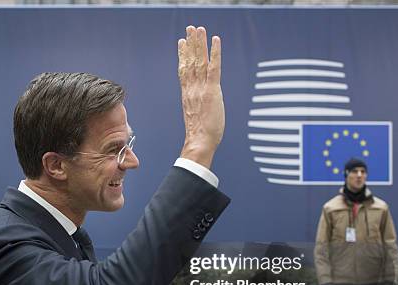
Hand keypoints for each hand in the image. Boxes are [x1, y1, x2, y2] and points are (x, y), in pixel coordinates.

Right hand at [178, 26, 224, 168]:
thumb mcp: (196, 116)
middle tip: (190, 28)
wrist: (199, 142)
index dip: (182, 55)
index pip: (184, 70)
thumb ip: (198, 106)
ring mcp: (201, 89)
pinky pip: (214, 68)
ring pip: (200, 61)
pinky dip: (215, 53)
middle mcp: (192, 89)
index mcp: (187, 94)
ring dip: (199, 43)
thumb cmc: (200, 136)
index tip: (181, 43)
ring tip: (198, 29)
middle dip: (190, 44)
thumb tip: (201, 106)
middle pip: (190, 61)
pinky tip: (216, 40)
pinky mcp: (212, 91)